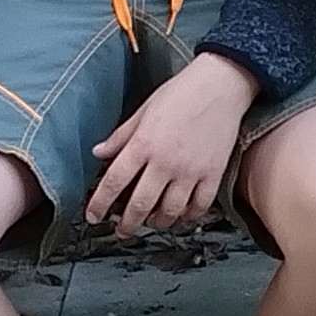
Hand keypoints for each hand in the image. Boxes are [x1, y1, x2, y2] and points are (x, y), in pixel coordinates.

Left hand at [89, 50, 257, 230]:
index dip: (99, 204)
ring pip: (170, 211)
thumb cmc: (182, 92)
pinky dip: (188, 216)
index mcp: (143, 144)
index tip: (94, 215)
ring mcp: (190, 170)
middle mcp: (165, 162)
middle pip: (140, 205)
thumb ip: (120, 136)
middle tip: (122, 231)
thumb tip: (99, 152)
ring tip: (151, 222)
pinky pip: (199, 206)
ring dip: (157, 222)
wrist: (221, 84)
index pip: (113, 182)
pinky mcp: (213, 174)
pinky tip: (181, 216)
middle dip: (127, 224)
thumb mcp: (143, 110)